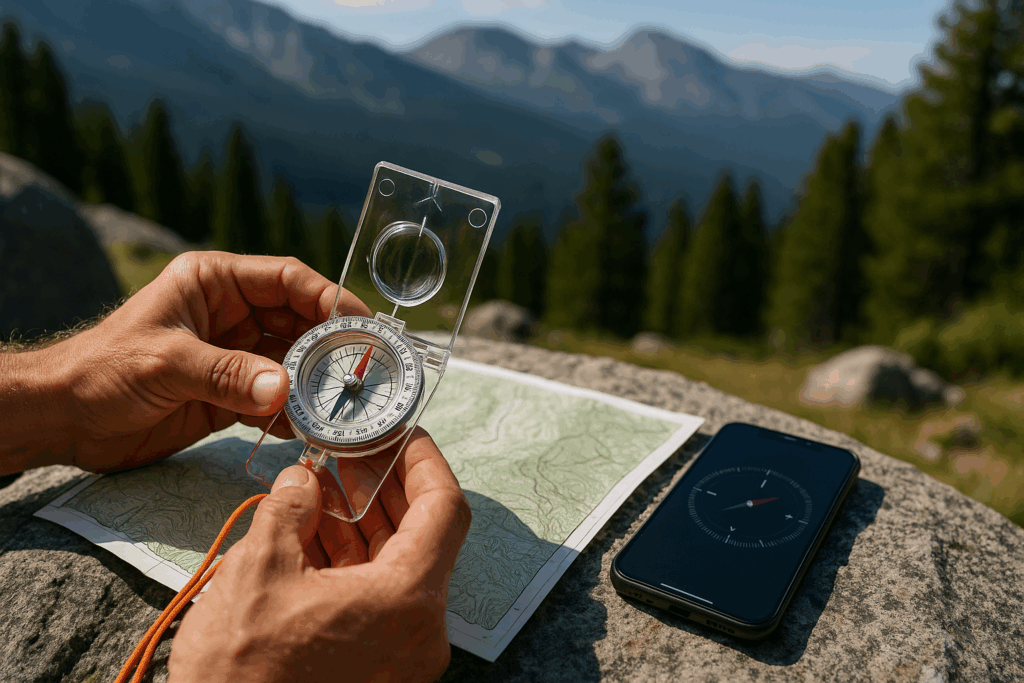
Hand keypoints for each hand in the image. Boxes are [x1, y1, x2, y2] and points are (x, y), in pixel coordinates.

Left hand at [40, 251, 368, 472]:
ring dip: (315, 383)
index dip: (327, 297)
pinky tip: (311, 428)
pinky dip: (292, 413)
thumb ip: (227, 375)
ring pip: (290, 362)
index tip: (361, 323)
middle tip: (364, 369)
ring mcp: (231, 355)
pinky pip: (272, 399)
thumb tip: (285, 391)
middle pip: (297, 321)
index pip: (285, 280)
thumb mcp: (166, 363)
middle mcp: (229, 315)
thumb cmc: (102, 370)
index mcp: (214, 283)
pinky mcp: (227, 394)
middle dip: (329, 344)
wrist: (63, 418)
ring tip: (345, 404)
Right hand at [167, 428, 471, 682]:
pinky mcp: (376, 667)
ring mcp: (399, 652)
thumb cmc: (241, 675)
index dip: (424, 462)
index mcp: (407, 600)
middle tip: (355, 453)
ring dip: (362, 523)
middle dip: (385, 489)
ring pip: (395, 568)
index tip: (405, 433)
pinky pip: (376, 599)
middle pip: (421, 536)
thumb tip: (303, 482)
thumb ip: (290, 510)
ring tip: (323, 487)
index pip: (444, 509)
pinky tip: (314, 533)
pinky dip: (351, 563)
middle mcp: (418, 630)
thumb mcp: (257, 571)